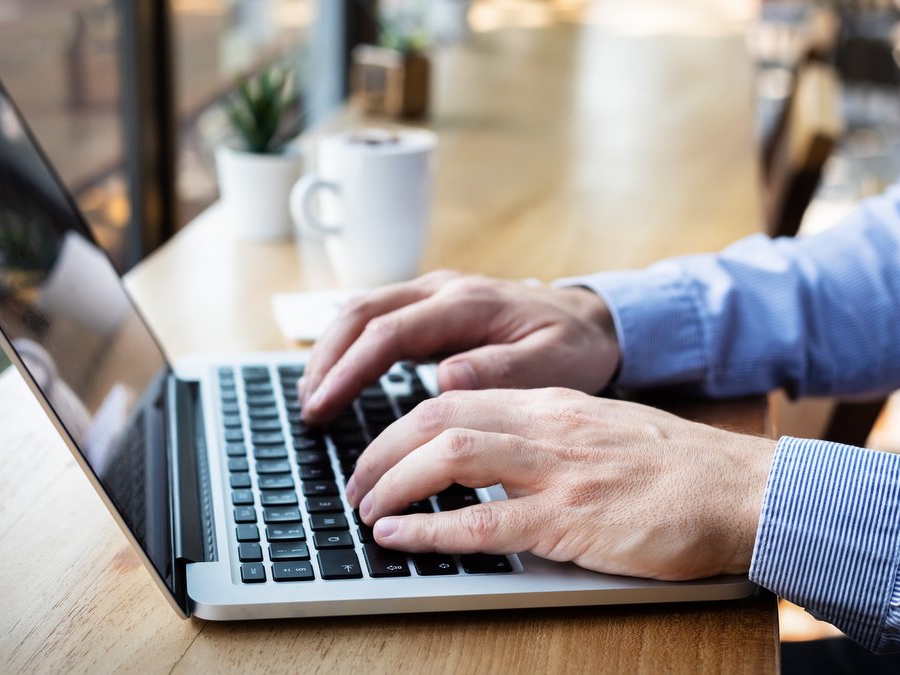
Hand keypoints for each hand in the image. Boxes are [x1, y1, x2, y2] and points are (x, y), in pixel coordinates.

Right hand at [299, 270, 619, 423]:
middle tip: (307, 407)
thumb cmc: (574, 347)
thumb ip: (501, 370)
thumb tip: (445, 378)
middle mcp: (441, 289)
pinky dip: (347, 343)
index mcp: (466, 304)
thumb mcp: (553, 365)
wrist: (593, 320)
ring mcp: (433, 293)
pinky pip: (375, 316)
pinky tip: (333, 373)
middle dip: (325, 359)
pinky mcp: (430, 306)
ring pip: (360, 309)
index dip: (349, 369)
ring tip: (311, 396)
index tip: (323, 404)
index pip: (388, 331)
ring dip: (329, 350)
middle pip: (360, 313)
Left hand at [346, 388, 776, 579]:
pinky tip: (399, 538)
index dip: (401, 425)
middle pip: (436, 419)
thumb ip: (545, 436)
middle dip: (381, 450)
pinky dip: (430, 529)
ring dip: (393, 483)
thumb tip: (488, 455)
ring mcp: (558, 472)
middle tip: (356, 483)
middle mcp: (546, 427)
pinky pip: (485, 523)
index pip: (453, 398)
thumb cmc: (677, 469)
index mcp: (551, 405)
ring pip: (449, 458)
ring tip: (366, 509)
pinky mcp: (573, 521)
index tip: (377, 451)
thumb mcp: (600, 431)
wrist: (743, 490)